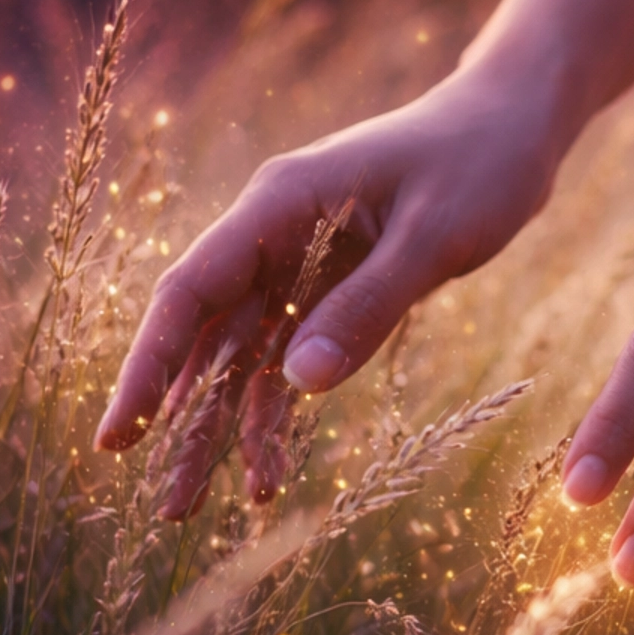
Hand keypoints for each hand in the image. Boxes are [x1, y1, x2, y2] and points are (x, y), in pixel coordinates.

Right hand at [95, 67, 562, 516]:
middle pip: (206, 335)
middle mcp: (275, 234)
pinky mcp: (333, 286)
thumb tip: (299, 383)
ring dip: (221, 428)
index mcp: (281, 204)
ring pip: (242, 356)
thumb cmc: (479, 164)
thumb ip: (369, 305)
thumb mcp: (434, 236)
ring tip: (193, 509)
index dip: (150, 365)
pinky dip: (278, 411)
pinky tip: (269, 472)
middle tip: (164, 505)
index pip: (191, 290)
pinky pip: (290, 357)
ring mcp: (301, 262)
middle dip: (179, 419)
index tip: (119, 434)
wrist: (514, 125)